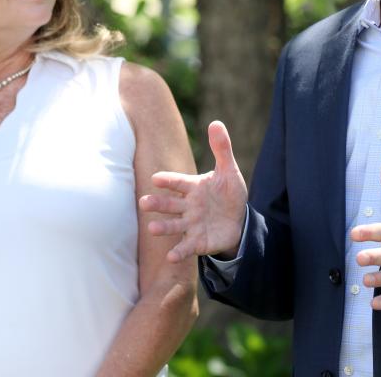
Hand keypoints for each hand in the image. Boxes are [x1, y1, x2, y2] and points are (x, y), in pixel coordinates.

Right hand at [138, 120, 247, 262]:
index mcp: (192, 187)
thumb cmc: (228, 193)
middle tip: (143, 202)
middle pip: (170, 204)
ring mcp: (191, 224)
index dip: (168, 180)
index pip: (177, 182)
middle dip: (157, 203)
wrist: (237, 220)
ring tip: (152, 228)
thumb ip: (221, 149)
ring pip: (174, 225)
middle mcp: (187, 206)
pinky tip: (171, 257)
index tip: (156, 179)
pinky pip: (186, 247)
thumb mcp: (229, 171)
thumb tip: (216, 122)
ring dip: (162, 227)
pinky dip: (178, 252)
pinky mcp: (197, 242)